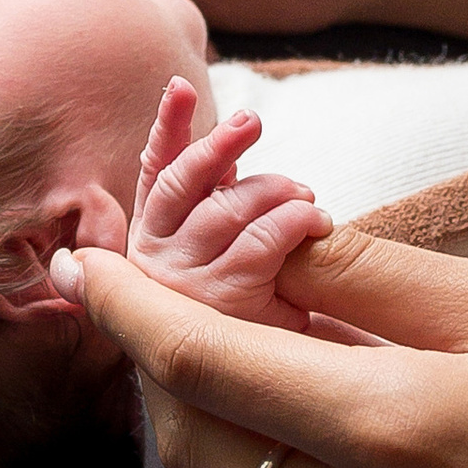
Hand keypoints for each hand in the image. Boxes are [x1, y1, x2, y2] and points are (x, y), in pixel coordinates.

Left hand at [50, 223, 467, 467]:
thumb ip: (372, 281)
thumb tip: (265, 243)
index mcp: (396, 432)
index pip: (205, 366)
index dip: (131, 311)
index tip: (87, 269)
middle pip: (196, 454)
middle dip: (178, 378)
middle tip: (208, 318)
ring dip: (226, 461)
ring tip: (291, 404)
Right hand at [124, 77, 330, 334]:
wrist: (251, 382)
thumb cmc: (242, 299)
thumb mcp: (223, 242)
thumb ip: (217, 193)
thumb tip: (233, 134)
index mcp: (151, 233)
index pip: (156, 170)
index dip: (167, 126)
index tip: (180, 85)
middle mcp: (153, 257)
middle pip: (183, 183)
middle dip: (218, 144)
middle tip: (252, 120)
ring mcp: (180, 282)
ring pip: (226, 209)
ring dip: (274, 190)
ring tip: (305, 193)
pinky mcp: (218, 306)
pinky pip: (261, 243)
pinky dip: (294, 222)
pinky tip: (316, 221)